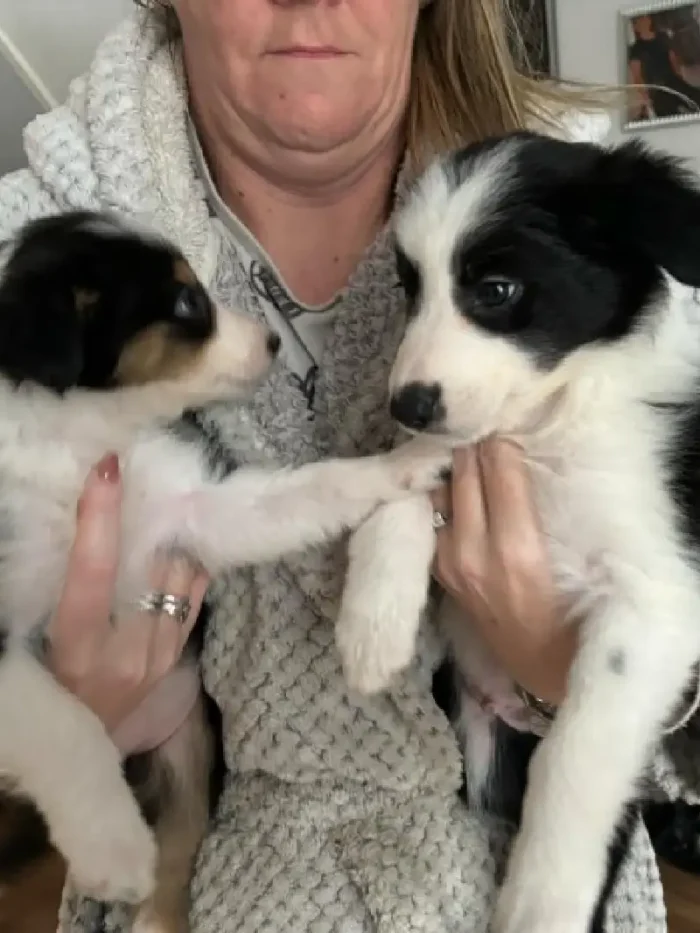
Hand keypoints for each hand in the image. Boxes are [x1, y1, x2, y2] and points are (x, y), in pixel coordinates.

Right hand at [47, 452, 209, 752]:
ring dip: (174, 535)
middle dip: (151, 515)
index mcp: (80, 649)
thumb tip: (87, 524)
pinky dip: (189, 560)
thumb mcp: (44, 636)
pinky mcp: (179, 654)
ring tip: (167, 498)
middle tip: (148, 473)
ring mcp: (163, 654)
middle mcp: (131, 652)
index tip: (108, 467)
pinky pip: (195, 593)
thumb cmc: (46, 683)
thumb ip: (66, 587)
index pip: (94, 571)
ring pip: (182, 575)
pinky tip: (182, 536)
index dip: (101, 516)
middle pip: (153, 566)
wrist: (78, 744)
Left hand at [431, 440, 579, 704]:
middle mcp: (473, 551)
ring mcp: (449, 561)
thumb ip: (541, 505)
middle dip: (476, 442)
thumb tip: (516, 451)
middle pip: (465, 471)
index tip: (509, 421)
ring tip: (473, 451)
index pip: (498, 467)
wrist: (542, 666)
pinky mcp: (439, 569)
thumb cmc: (572, 610)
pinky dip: (446, 494)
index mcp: (515, 548)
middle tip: (487, 422)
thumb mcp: (575, 557)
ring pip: (444, 488)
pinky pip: (435, 514)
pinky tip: (458, 485)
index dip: (503, 437)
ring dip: (457, 466)